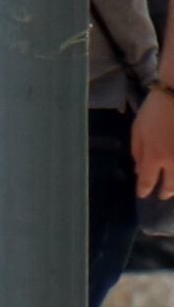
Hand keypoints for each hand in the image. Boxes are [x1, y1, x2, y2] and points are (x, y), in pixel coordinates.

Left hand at [137, 84, 173, 200]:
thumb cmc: (155, 110)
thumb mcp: (138, 129)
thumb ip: (137, 151)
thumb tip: (138, 170)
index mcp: (154, 156)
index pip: (147, 180)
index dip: (144, 190)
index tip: (143, 195)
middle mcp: (173, 162)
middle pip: (170, 185)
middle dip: (165, 191)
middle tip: (162, 196)